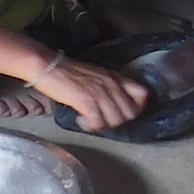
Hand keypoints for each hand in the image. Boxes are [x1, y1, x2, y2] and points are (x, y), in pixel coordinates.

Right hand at [34, 56, 148, 131]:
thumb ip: (110, 86)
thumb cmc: (70, 72)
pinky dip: (91, 126)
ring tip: (91, 121)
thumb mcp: (98, 75)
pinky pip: (98, 123)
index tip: (123, 113)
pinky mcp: (87, 101)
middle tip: (104, 120)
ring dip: (104, 125)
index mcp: (116, 77)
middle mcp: (112, 85)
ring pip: (116, 120)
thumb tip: (116, 103)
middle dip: (118, 121)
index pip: (143, 94)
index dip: (137, 107)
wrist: (49, 67)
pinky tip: (82, 120)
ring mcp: (100, 93)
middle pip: (131, 113)